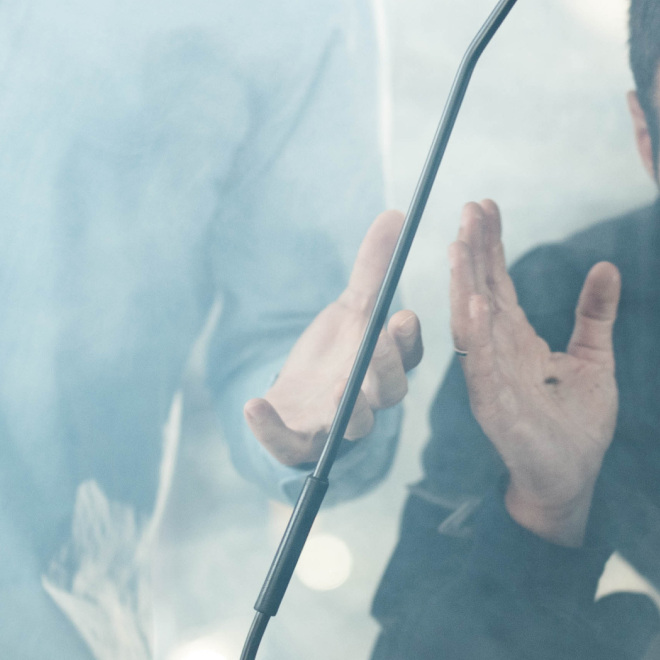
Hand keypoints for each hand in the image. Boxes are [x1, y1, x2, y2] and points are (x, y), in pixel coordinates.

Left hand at [247, 210, 426, 466]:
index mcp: (385, 365)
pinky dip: (270, 430)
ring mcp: (335, 425)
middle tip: (375, 346)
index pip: (407, 356)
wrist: (296, 399)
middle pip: (388, 391)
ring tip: (342, 387)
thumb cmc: (335, 354)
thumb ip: (373, 268)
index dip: (408, 341)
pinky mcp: (299, 443)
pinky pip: (288, 444)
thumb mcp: (353, 309)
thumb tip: (395, 215)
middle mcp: (368, 399)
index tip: (403, 317)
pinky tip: (252, 407)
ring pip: (355, 424)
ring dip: (351, 408)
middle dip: (384, 368)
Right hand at [449, 199, 619, 546]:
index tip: (485, 206)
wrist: (572, 481)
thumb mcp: (595, 358)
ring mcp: (491, 379)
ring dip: (465, 282)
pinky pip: (481, 365)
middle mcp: (496, 354)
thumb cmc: (577, 425)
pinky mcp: (495, 406)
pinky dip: (476, 333)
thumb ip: (595, 314)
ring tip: (461, 243)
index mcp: (516, 340)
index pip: (498, 283)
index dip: (490, 246)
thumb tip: (607, 267)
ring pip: (472, 321)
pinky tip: (475, 301)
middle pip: (479, 292)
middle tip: (470, 208)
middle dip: (473, 251)